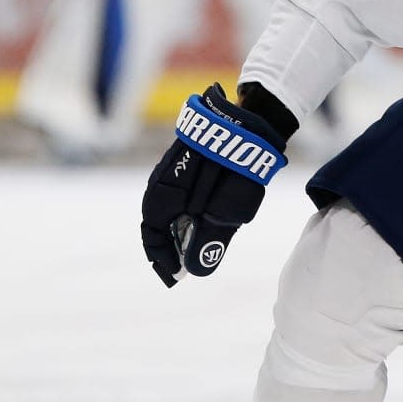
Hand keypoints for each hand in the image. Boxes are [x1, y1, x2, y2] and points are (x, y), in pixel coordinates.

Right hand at [141, 83, 287, 286]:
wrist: (250, 124)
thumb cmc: (235, 170)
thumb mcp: (225, 214)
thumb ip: (209, 241)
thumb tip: (196, 271)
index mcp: (163, 195)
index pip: (152, 233)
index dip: (161, 258)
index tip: (174, 277)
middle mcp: (163, 180)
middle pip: (160, 221)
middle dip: (172, 245)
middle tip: (186, 266)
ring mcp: (177, 169)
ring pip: (174, 206)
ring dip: (182, 228)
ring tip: (198, 245)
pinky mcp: (193, 162)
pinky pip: (186, 193)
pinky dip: (192, 210)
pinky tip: (206, 218)